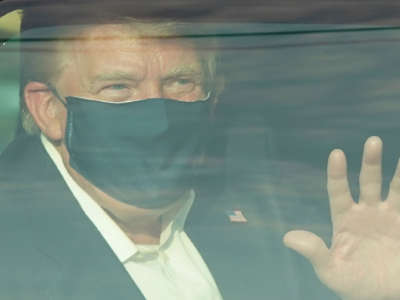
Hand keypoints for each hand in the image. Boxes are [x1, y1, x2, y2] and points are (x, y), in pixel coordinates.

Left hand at [283, 136, 399, 299]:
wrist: (381, 297)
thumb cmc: (353, 285)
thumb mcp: (330, 271)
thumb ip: (314, 252)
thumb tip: (287, 238)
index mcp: (344, 219)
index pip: (339, 191)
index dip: (337, 173)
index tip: (336, 154)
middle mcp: (367, 213)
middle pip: (368, 182)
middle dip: (371, 162)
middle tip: (373, 141)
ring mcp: (389, 218)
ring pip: (395, 189)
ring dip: (399, 171)